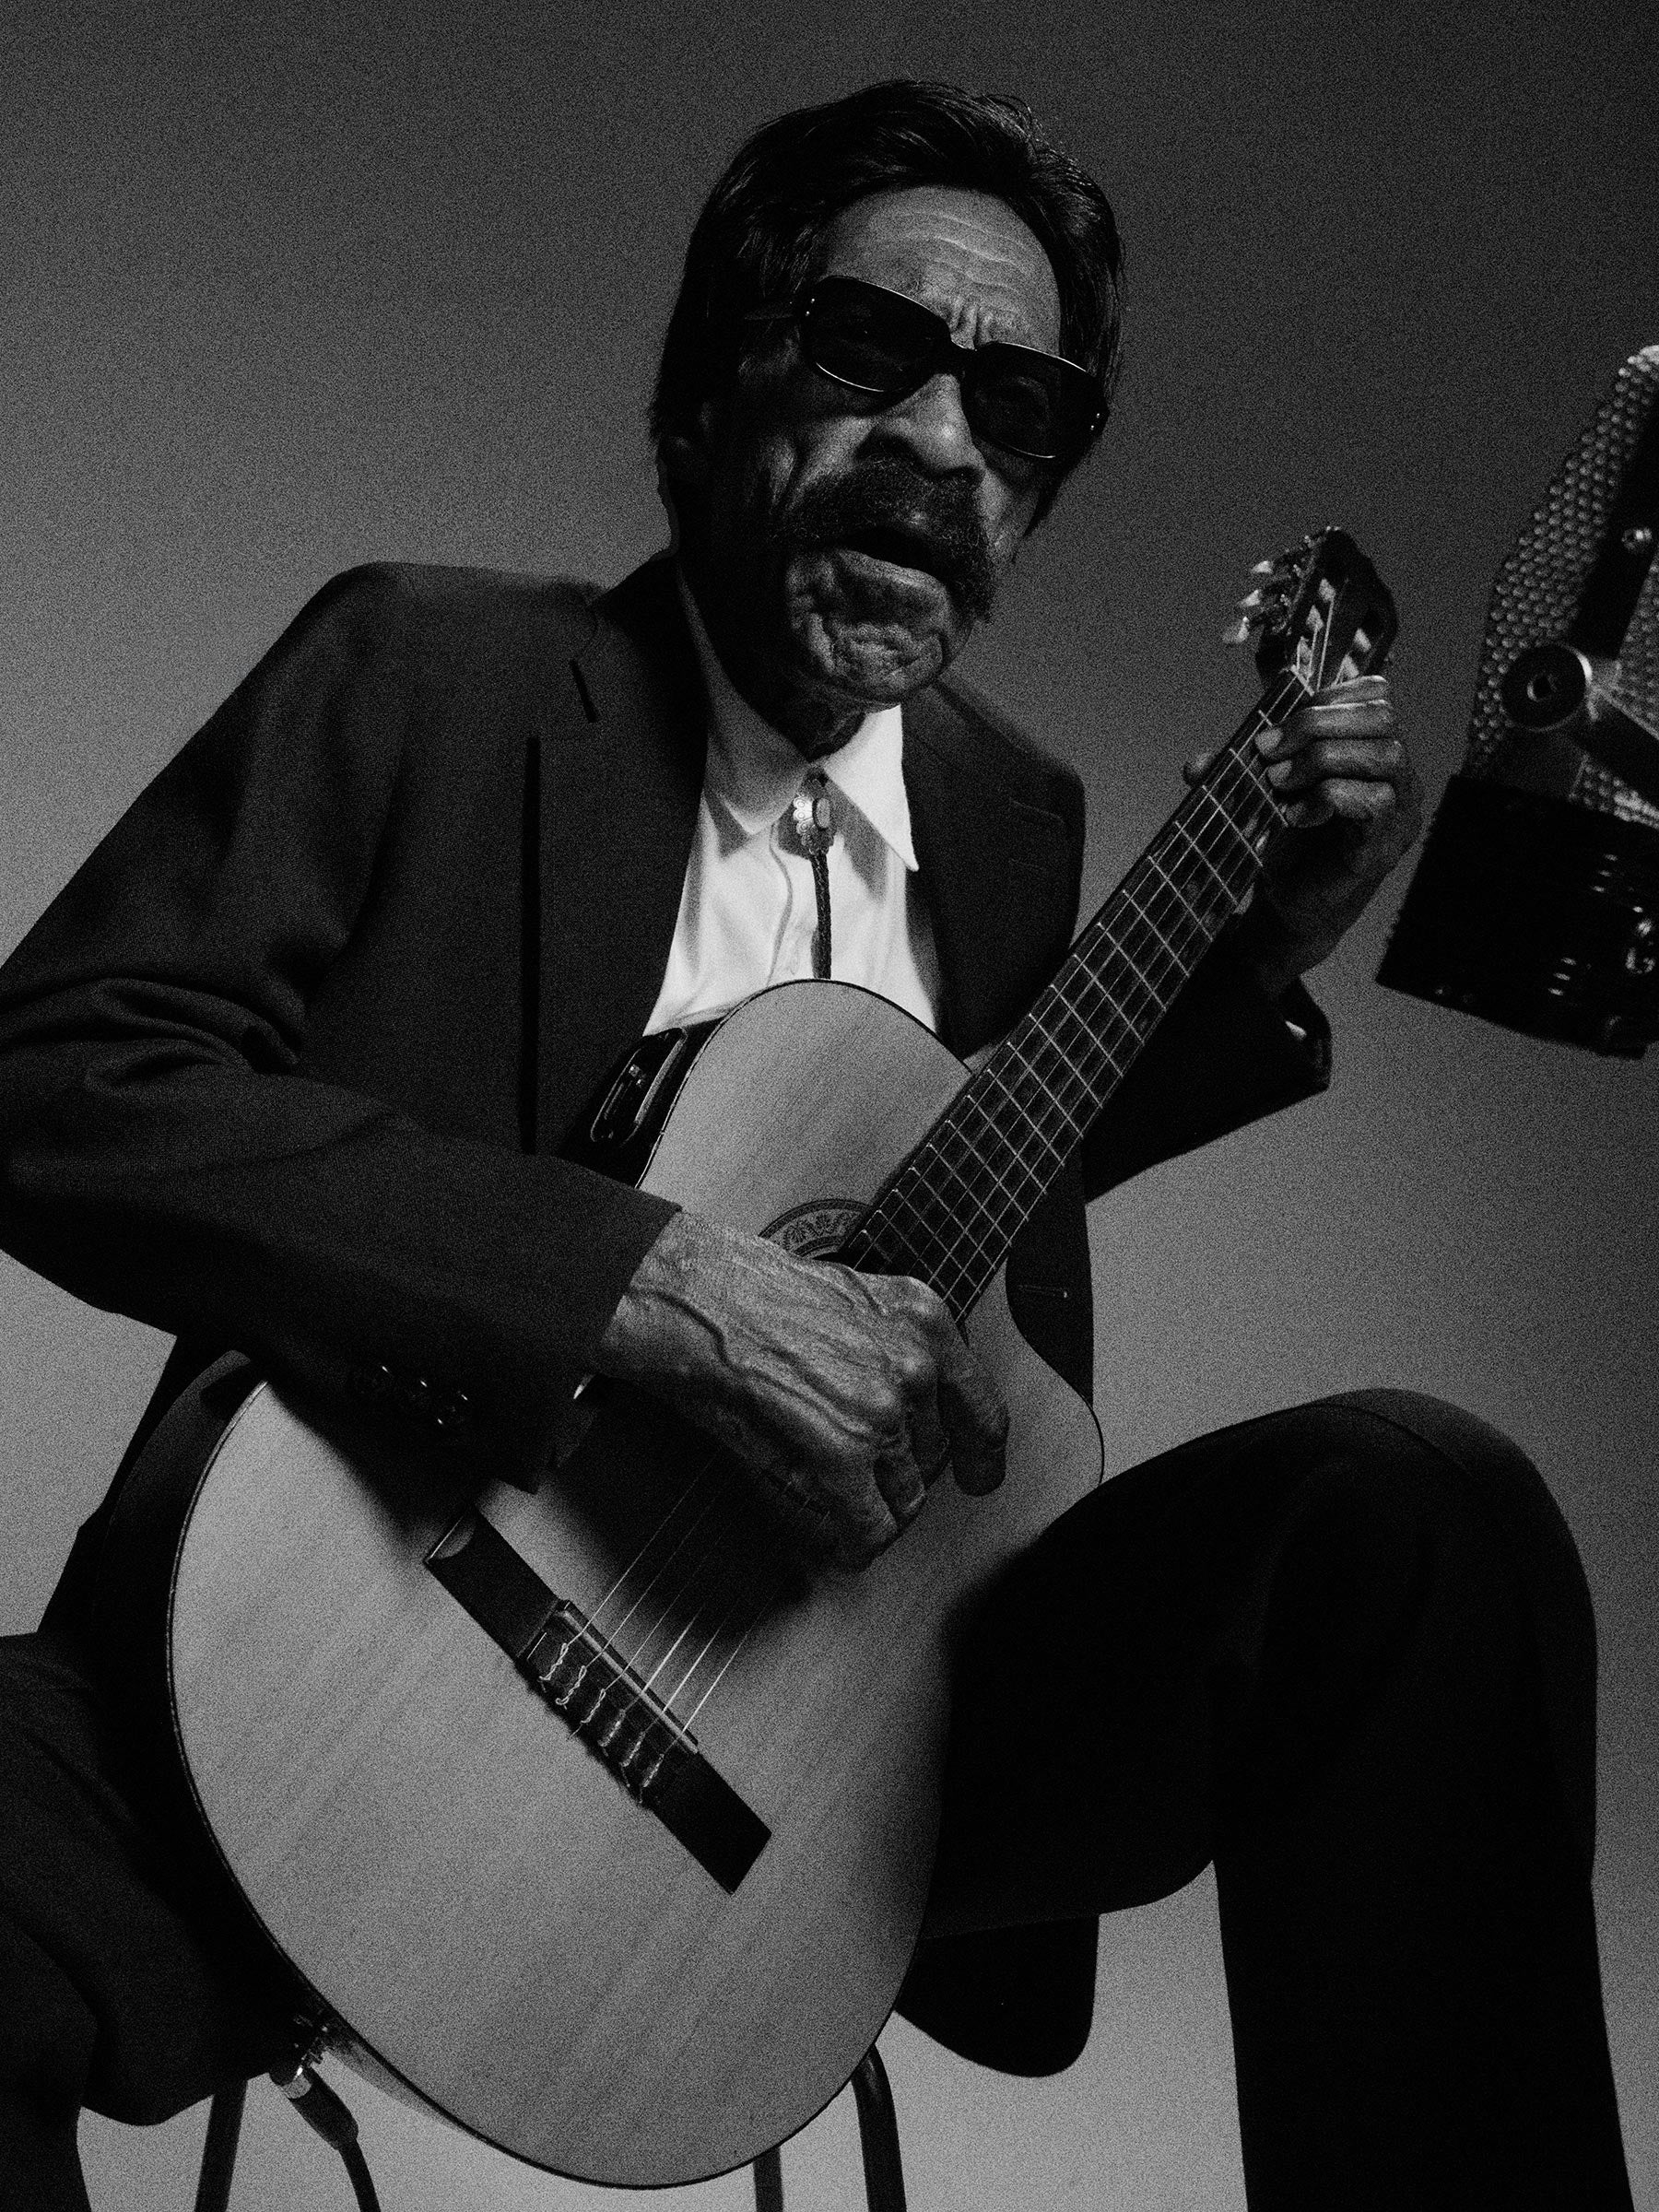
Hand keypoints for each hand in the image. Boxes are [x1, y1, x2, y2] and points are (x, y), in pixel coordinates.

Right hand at [594, 1209, 1008, 1570]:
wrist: (698, 1297)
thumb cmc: (749, 1291)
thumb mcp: (851, 1300)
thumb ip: (892, 1350)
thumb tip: (904, 1411)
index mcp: (923, 1320)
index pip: (980, 1405)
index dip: (980, 1452)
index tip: (978, 1474)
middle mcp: (915, 1366)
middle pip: (931, 1457)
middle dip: (899, 1473)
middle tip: (862, 1477)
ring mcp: (882, 1412)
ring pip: (903, 1497)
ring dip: (873, 1508)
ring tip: (838, 1503)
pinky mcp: (842, 1454)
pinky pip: (868, 1527)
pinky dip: (855, 1544)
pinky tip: (842, 1544)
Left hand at [1186, 673, 1421, 997]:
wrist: (1290, 908)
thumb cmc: (1288, 844)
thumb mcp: (1260, 792)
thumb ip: (1235, 770)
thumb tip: (1195, 767)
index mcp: (1376, 751)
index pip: (1376, 695)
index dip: (1326, 698)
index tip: (1277, 727)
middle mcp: (1400, 778)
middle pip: (1382, 718)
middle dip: (1318, 725)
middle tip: (1270, 753)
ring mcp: (1399, 813)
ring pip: (1384, 755)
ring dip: (1322, 758)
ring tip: (1279, 783)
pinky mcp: (1383, 847)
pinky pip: (1372, 803)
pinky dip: (1327, 797)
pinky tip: (1294, 815)